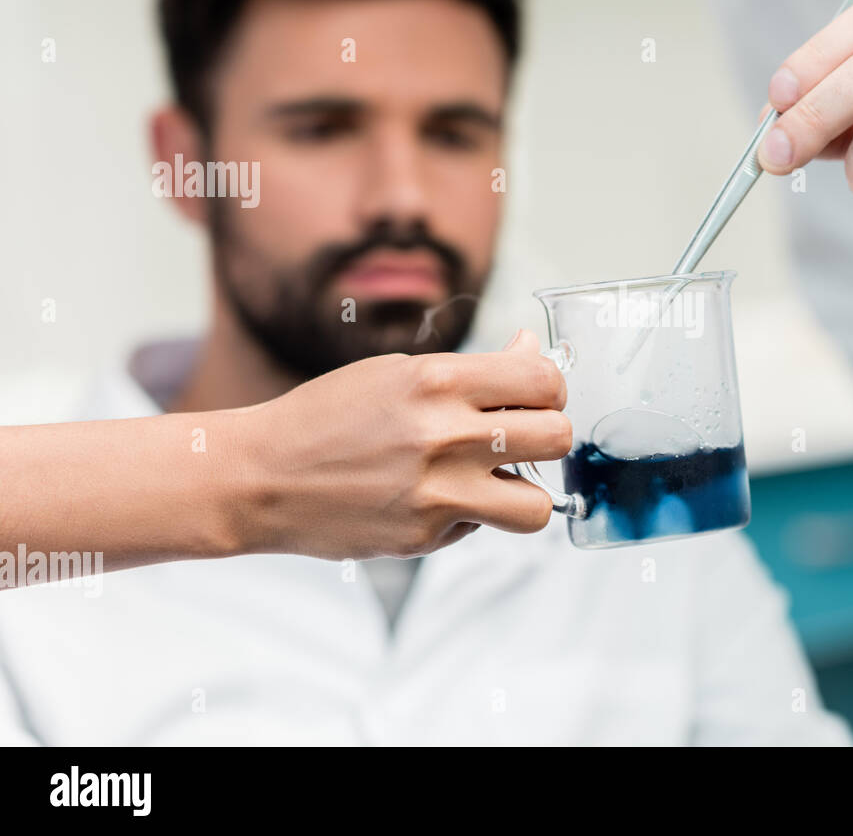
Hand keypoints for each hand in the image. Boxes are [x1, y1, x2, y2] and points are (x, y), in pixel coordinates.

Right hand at [225, 329, 571, 559]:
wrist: (259, 477)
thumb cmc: (326, 418)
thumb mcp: (398, 371)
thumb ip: (473, 370)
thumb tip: (533, 352)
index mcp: (437, 379)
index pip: (544, 379)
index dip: (551, 388)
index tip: (535, 396)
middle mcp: (444, 434)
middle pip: (557, 437)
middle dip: (550, 436)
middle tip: (523, 438)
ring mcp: (437, 492)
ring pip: (537, 505)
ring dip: (524, 492)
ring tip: (495, 480)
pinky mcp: (424, 536)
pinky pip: (481, 527)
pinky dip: (470, 515)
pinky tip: (434, 499)